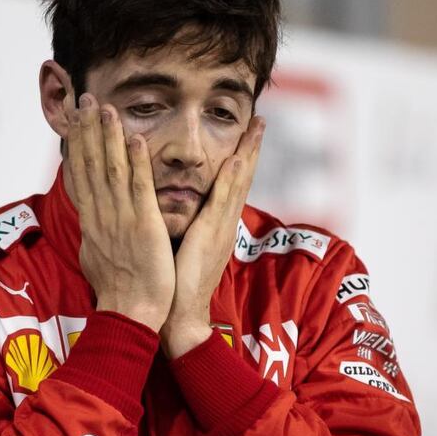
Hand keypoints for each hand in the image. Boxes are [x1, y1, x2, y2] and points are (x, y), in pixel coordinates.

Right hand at [66, 92, 174, 332]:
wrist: (131, 314)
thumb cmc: (119, 291)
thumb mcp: (96, 256)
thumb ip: (94, 233)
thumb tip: (88, 222)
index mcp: (92, 222)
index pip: (81, 174)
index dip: (78, 144)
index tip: (75, 119)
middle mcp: (102, 215)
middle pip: (91, 165)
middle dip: (87, 130)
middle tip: (84, 99)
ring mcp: (122, 219)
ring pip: (112, 170)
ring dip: (108, 137)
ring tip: (105, 108)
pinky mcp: (144, 226)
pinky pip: (139, 188)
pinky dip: (137, 162)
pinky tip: (135, 138)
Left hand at [161, 116, 264, 357]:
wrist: (180, 315)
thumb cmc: (175, 284)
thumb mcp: (184, 247)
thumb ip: (188, 226)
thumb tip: (181, 209)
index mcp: (217, 225)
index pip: (232, 184)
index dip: (241, 157)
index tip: (246, 133)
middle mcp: (223, 223)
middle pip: (242, 178)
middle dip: (252, 148)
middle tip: (260, 120)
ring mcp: (220, 229)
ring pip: (237, 184)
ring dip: (247, 154)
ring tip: (255, 128)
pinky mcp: (210, 236)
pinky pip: (221, 203)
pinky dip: (230, 180)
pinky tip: (235, 159)